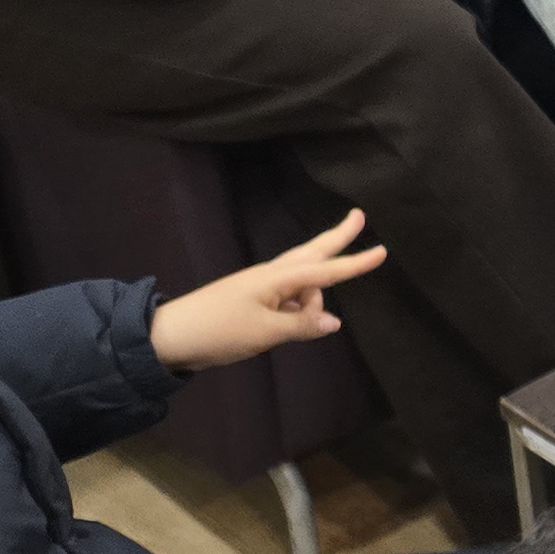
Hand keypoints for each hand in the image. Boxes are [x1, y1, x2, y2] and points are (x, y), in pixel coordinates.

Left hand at [150, 210, 385, 370]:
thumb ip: (302, 326)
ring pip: (303, 284)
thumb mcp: (266, 332)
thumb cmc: (219, 330)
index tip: (382, 250)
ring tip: (287, 331)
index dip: (355, 263)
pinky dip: (297, 311)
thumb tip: (334, 321)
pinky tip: (289, 329)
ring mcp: (263, 287)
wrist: (172, 336)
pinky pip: (289, 301)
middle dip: (337, 240)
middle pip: (314, 255)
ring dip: (311, 302)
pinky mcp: (255, 302)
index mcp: (276, 278)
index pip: (325, 270)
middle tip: (359, 217)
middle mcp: (272, 276)